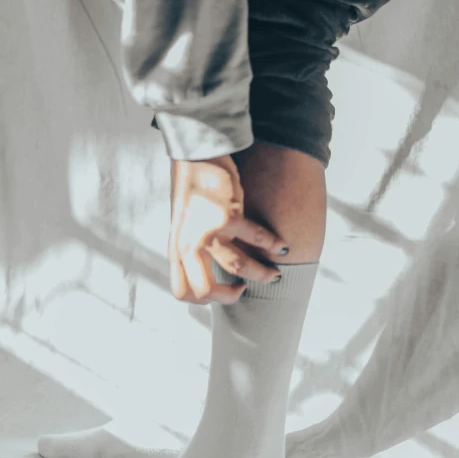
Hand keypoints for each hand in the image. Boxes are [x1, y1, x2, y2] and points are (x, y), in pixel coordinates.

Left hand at [168, 154, 286, 304]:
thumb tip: (210, 272)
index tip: (222, 290)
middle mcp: (187, 245)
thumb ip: (191, 250)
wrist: (194, 156)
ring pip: (238, 267)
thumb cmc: (192, 191)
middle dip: (231, 297)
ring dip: (261, 274)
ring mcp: (206, 232)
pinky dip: (274, 244)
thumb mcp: (182, 225)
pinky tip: (282, 246)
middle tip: (245, 290)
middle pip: (205, 291)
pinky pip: (257, 239)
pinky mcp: (227, 216)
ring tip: (274, 274)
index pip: (182, 292)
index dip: (204, 301)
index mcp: (176, 250)